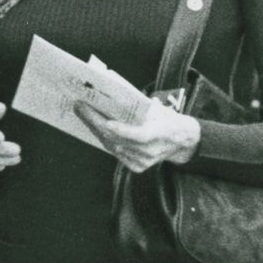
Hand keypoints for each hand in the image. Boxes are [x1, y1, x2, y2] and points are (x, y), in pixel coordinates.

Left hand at [76, 98, 201, 171]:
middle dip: (96, 123)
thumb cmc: (168, 120)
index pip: (139, 136)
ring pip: (113, 147)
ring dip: (96, 130)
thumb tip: (115, 94)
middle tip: (81, 107)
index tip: (106, 122)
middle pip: (118, 140)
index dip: (122, 131)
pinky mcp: (137, 167)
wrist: (182, 141)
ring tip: (83, 114)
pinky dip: (104, 139)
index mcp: (160, 135)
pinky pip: (115, 153)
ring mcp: (143, 162)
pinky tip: (94, 127)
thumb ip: (142, 107)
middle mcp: (150, 152)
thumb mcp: (160, 110)